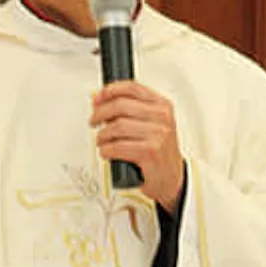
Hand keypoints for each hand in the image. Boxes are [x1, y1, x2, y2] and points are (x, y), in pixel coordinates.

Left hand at [90, 81, 184, 211]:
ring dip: (102, 134)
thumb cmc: (159, 151)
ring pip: (117, 126)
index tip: (99, 98)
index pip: (132, 88)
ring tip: (101, 140)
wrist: (171, 178)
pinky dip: (106, 150)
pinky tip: (106, 152)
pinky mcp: (149, 153)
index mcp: (162, 106)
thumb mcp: (153, 124)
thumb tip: (102, 101)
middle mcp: (162, 118)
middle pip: (121, 105)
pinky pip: (117, 147)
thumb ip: (133, 110)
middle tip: (94, 120)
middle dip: (100, 113)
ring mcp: (157, 135)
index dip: (110, 91)